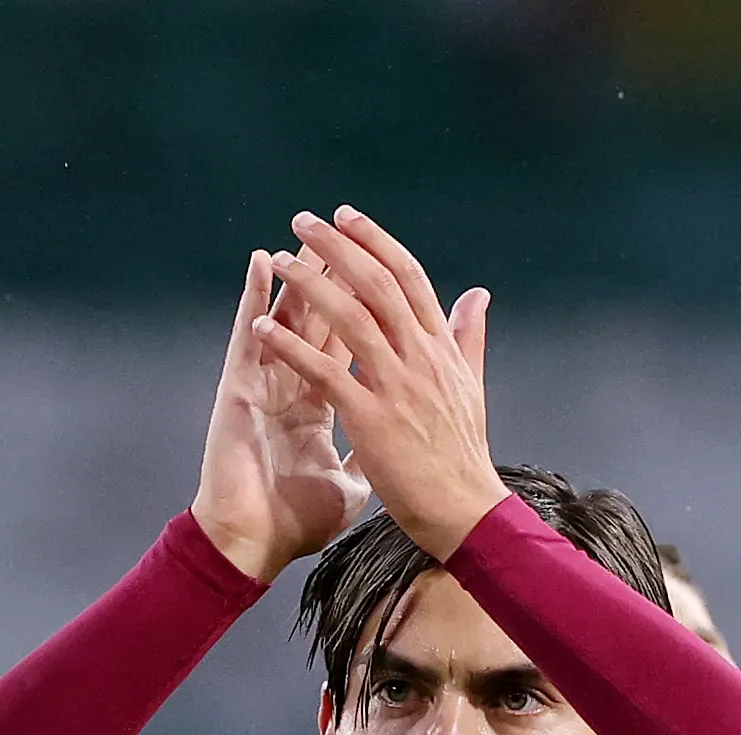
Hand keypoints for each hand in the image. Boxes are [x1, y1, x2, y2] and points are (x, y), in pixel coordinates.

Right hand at [191, 249, 371, 583]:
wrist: (255, 548)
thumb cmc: (295, 523)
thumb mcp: (355, 483)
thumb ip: (376, 450)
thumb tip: (406, 441)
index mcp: (324, 403)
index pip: (353, 343)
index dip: (368, 307)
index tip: (386, 270)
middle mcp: (295, 385)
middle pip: (325, 316)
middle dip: (339, 272)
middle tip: (350, 227)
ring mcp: (266, 384)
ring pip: (290, 314)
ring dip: (301, 271)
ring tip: (312, 230)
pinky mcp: (240, 390)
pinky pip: (248, 334)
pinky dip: (254, 297)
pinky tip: (261, 262)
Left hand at [254, 208, 502, 560]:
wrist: (465, 513)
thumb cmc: (463, 458)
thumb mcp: (472, 387)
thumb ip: (469, 337)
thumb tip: (478, 295)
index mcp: (441, 348)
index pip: (408, 278)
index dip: (375, 242)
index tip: (346, 216)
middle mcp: (421, 358)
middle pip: (377, 284)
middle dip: (337, 246)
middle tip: (302, 220)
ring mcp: (397, 387)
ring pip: (350, 317)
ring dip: (308, 285)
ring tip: (277, 260)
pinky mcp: (372, 419)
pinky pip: (324, 372)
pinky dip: (291, 347)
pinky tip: (262, 328)